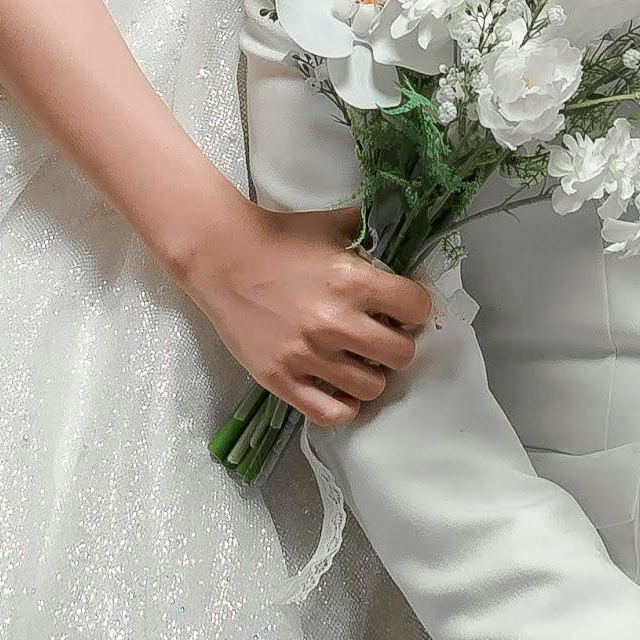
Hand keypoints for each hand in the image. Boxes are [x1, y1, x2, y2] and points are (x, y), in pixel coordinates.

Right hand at [184, 203, 433, 424]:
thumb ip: (372, 235)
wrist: (222, 257)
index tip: (401, 309)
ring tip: (357, 361)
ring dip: (370, 374)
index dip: (413, 309)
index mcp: (354, 281)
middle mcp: (335, 322)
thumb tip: (404, 242)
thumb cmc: (281, 238)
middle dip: (396, 345)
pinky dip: (344, 407)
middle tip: (379, 337)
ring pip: (371, 388)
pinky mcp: (280, 379)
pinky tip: (341, 390)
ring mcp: (306, 355)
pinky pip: (330, 414)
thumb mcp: (334, 225)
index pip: (417, 308)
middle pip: (401, 355)